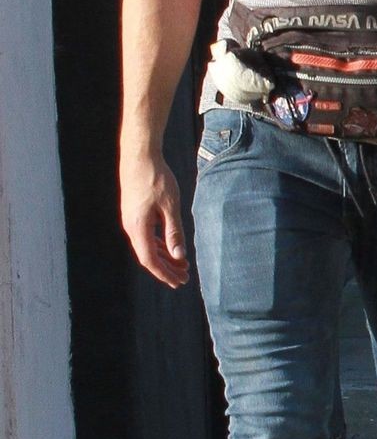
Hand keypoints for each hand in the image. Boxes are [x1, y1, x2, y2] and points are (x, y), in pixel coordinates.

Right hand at [120, 153, 188, 287]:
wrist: (139, 156)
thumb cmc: (156, 178)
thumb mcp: (170, 206)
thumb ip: (174, 232)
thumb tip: (179, 256)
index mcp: (138, 228)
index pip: (150, 260)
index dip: (165, 273)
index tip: (179, 282)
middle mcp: (131, 227)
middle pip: (148, 256)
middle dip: (166, 269)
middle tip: (184, 278)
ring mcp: (131, 220)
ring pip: (147, 246)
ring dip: (164, 256)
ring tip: (182, 263)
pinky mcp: (134, 213)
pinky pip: (146, 235)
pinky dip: (159, 244)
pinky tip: (170, 247)